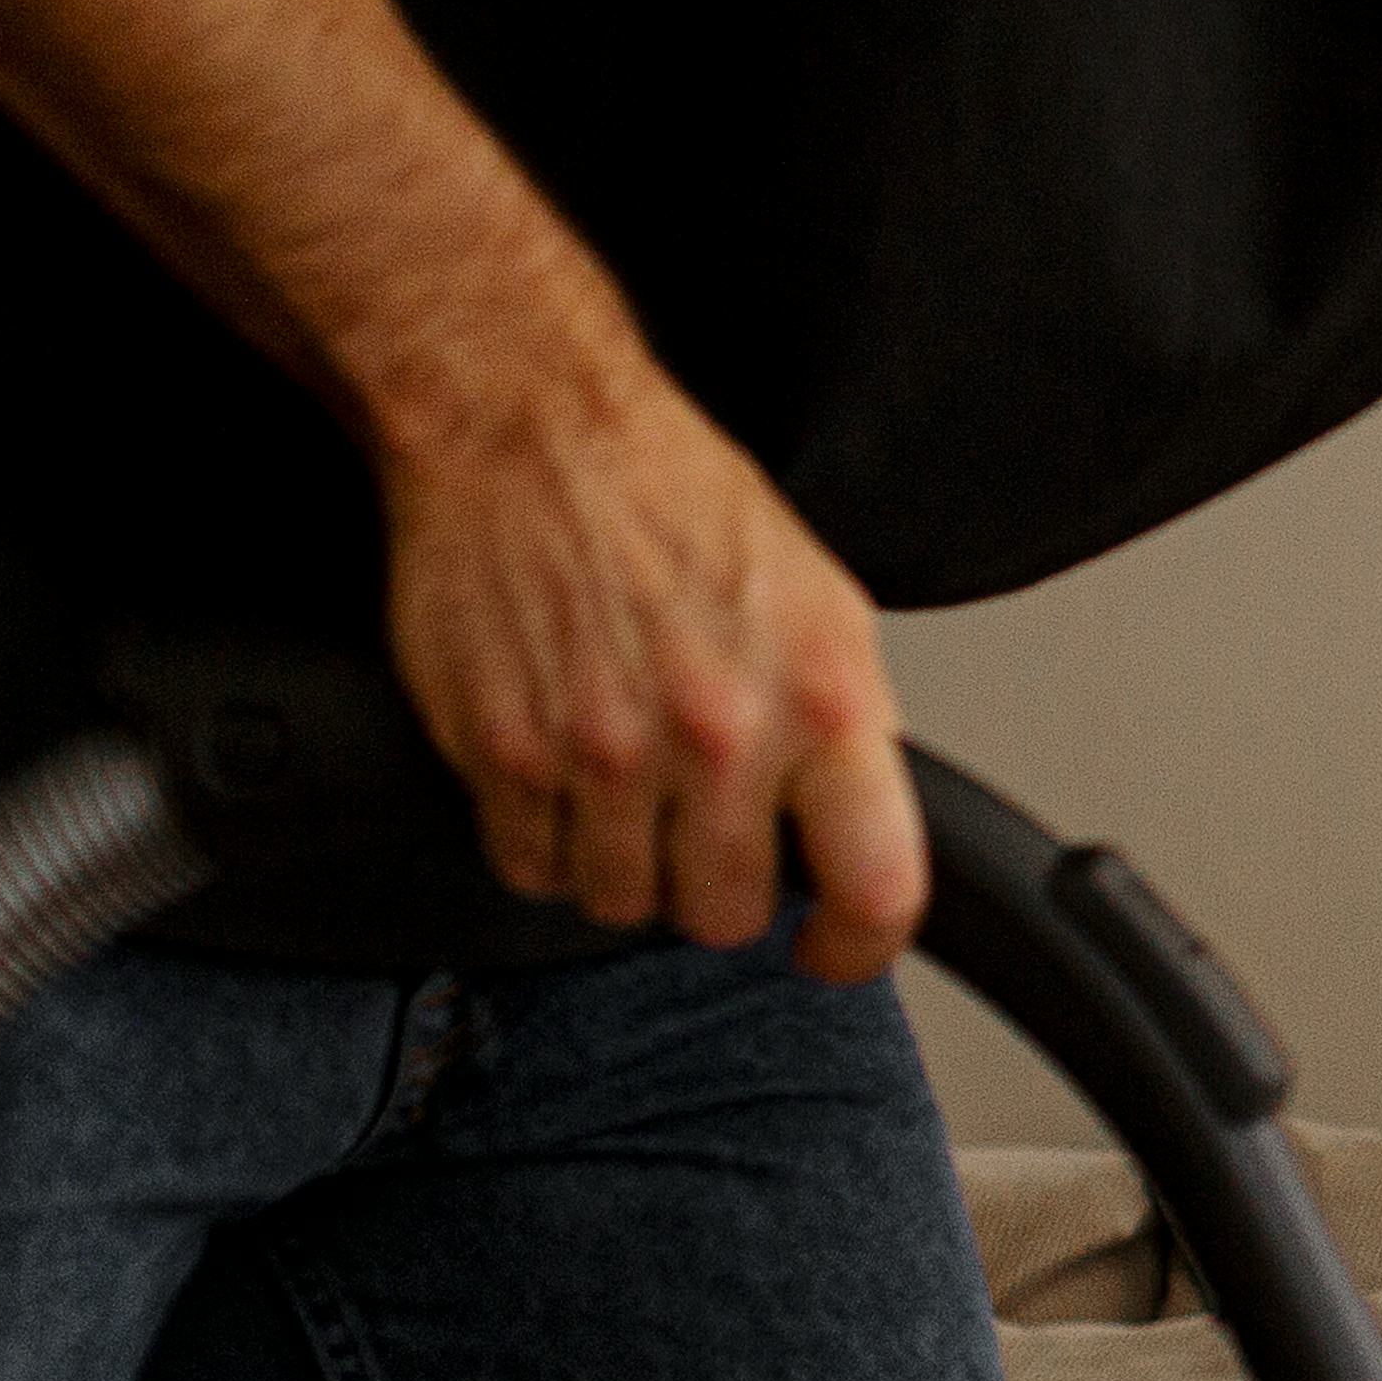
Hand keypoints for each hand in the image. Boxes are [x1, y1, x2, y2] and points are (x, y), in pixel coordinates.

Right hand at [376, 345, 925, 977]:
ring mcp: (606, 753)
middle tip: (695, 829)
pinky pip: (529, 866)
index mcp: (823, 700)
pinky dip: (542, 839)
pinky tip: (557, 771)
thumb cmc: (672, 499)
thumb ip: (840, 723)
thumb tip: (852, 824)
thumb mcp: (818, 602)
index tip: (831, 949)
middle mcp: (720, 736)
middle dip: (711, 887)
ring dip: (620, 864)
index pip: (876, 885)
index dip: (857, 944)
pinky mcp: (504, 754)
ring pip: (618, 901)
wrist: (530, 431)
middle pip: (722, 914)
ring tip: (621, 781)